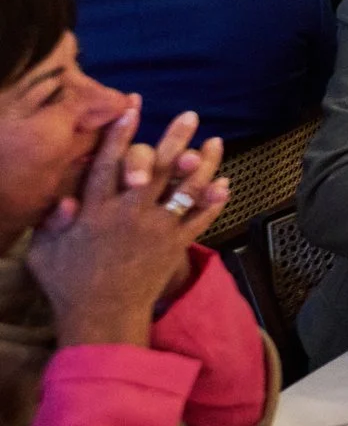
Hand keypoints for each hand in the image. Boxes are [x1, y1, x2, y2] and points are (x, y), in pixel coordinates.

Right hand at [28, 102, 227, 345]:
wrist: (102, 318)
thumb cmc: (67, 283)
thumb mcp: (44, 252)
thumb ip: (51, 221)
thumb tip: (65, 197)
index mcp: (95, 211)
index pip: (108, 164)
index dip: (121, 134)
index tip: (132, 108)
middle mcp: (129, 214)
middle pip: (156, 168)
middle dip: (173, 138)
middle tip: (190, 114)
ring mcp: (156, 230)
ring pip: (184, 189)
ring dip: (203, 164)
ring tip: (215, 141)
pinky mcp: (175, 246)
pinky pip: (200, 220)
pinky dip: (214, 202)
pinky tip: (226, 183)